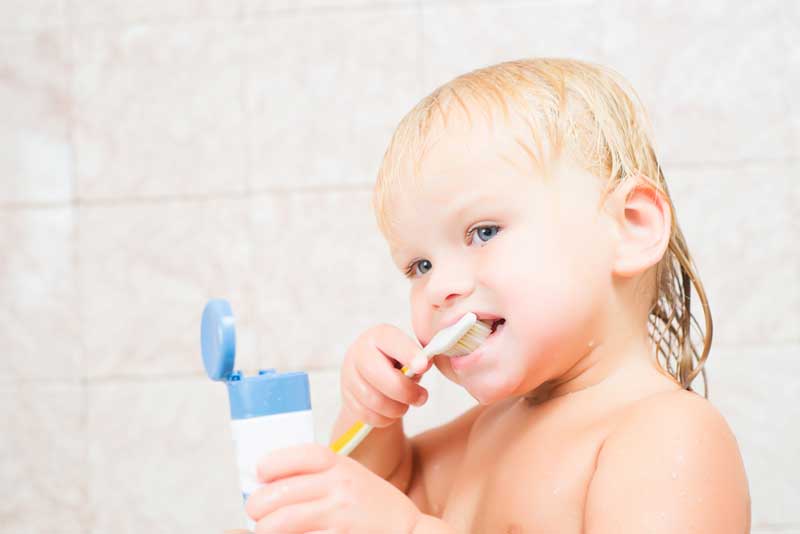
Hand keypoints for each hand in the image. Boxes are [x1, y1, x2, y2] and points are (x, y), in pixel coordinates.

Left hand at [244, 443, 420, 532]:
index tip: (260, 473)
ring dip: (265, 528)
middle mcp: (339, 485)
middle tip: (257, 512)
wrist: (408, 531)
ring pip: (282, 521)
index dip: (272, 463)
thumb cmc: (375, 506)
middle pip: (279, 492)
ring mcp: (339, 513)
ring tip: (266, 529)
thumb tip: (272, 481)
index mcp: (340, 465)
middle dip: (258, 505)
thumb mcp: (351, 477)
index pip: (298, 456)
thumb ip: (319, 475)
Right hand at [340, 324, 431, 428]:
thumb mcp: (411, 356)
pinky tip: (392, 412)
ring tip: (406, 405)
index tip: (423, 366)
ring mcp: (349, 374)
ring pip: (374, 399)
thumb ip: (420, 358)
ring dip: (397, 408)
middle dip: (405, 391)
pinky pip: (367, 414)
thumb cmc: (398, 364)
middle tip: (422, 397)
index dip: (408, 354)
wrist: (374, 380)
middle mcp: (360, 352)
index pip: (392, 342)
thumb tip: (424, 364)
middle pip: (379, 374)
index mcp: (379, 336)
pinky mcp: (346, 396)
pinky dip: (384, 419)